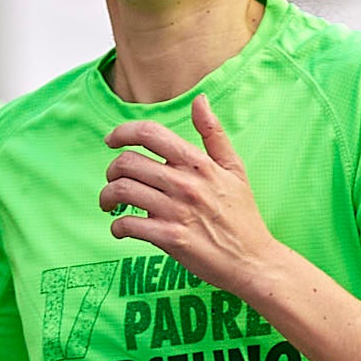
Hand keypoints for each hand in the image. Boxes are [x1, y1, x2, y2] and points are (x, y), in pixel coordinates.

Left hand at [101, 98, 279, 298]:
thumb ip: (214, 134)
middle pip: (128, 162)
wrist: (252, 261)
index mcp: (198, 163)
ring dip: (107, 197)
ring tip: (110, 204)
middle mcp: (185, 183)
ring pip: (122, 191)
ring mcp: (177, 211)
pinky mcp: (171, 239)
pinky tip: (121, 229)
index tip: (111, 141)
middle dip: (111, 170)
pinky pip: (129, 225)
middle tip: (113, 180)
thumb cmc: (242, 215)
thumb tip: (200, 100)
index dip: (122, 132)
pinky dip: (117, 227)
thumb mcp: (234, 169)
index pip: (150, 134)